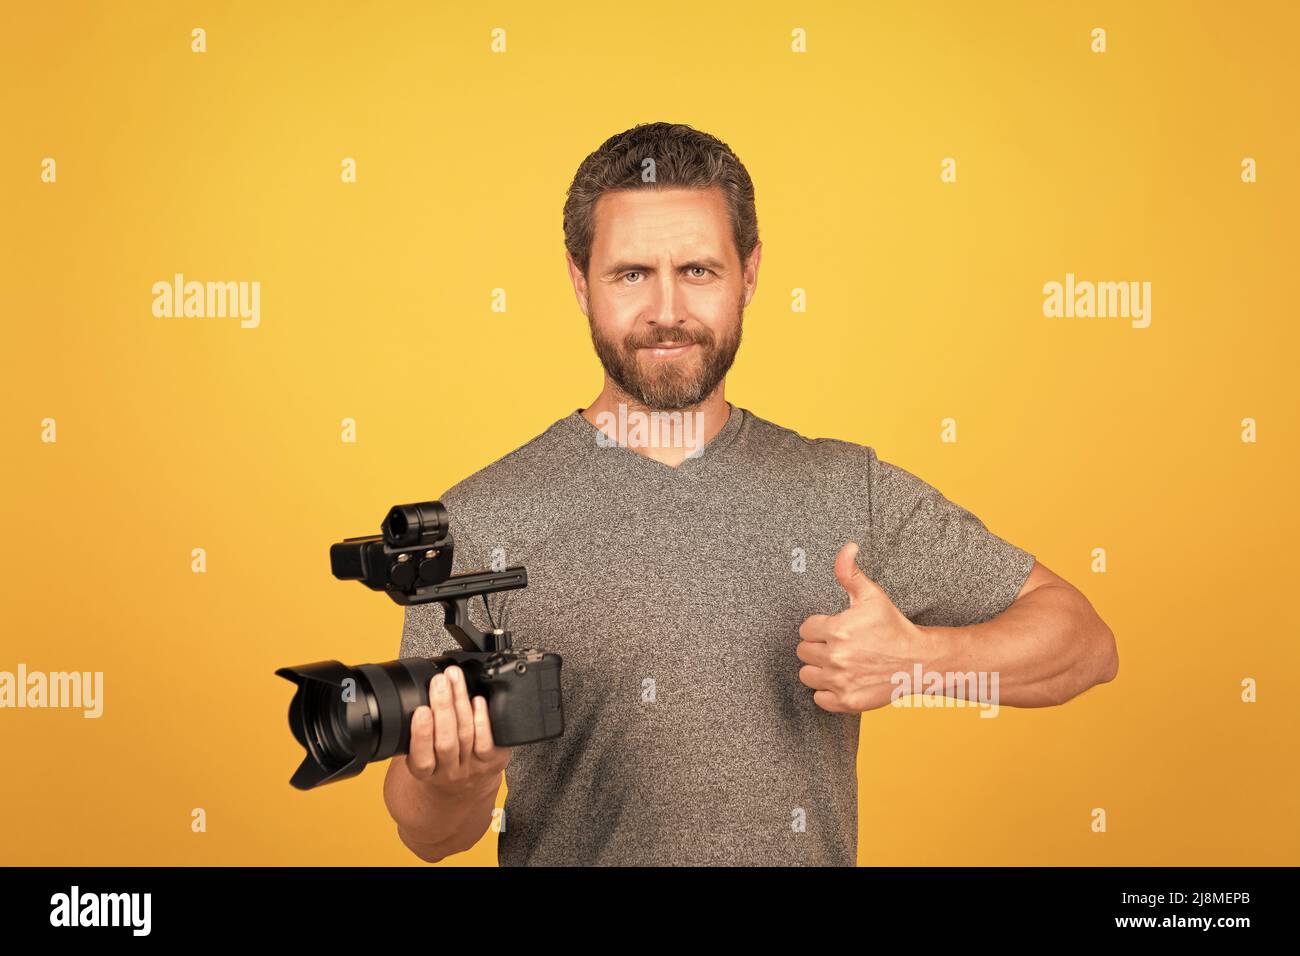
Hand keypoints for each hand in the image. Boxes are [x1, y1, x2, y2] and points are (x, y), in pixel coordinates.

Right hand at [404, 665, 511, 798]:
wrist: (463, 789)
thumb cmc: (438, 759)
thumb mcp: (419, 752)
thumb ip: (414, 731)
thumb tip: (413, 693)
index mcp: (423, 771)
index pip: (421, 756)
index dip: (421, 733)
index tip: (421, 710)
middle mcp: (448, 772)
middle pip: (447, 740)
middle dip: (443, 707)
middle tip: (440, 681)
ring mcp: (471, 768)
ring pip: (466, 734)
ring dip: (460, 702)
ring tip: (455, 678)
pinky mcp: (492, 762)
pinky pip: (488, 741)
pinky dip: (483, 719)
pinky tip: (477, 701)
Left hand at [796, 542, 931, 712]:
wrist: (919, 660)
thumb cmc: (893, 627)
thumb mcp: (872, 595)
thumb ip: (849, 572)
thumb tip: (848, 547)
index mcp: (837, 630)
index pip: (805, 629)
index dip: (819, 628)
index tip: (836, 629)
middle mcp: (836, 657)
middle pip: (803, 652)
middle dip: (818, 647)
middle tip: (839, 646)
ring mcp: (841, 682)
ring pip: (807, 675)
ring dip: (819, 669)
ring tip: (839, 663)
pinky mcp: (847, 702)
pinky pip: (819, 698)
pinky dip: (827, 692)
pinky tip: (843, 680)